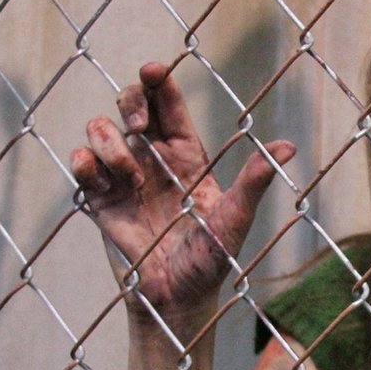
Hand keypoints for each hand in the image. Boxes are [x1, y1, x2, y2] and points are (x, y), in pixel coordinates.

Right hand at [71, 61, 294, 317]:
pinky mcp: (100, 200)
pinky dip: (84, 162)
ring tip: (132, 179)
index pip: (168, 105)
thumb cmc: (212, 260)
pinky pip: (81, 165)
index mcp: (186, 155)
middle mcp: (152, 159)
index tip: (153, 70)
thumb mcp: (235, 219)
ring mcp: (123, 177)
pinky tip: (101, 177)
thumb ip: (254, 182)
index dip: (158, 81)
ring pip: (101, 129)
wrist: (177, 299)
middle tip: (138, 126)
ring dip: (111, 144)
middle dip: (130, 102)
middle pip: (131, 104)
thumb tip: (289, 147)